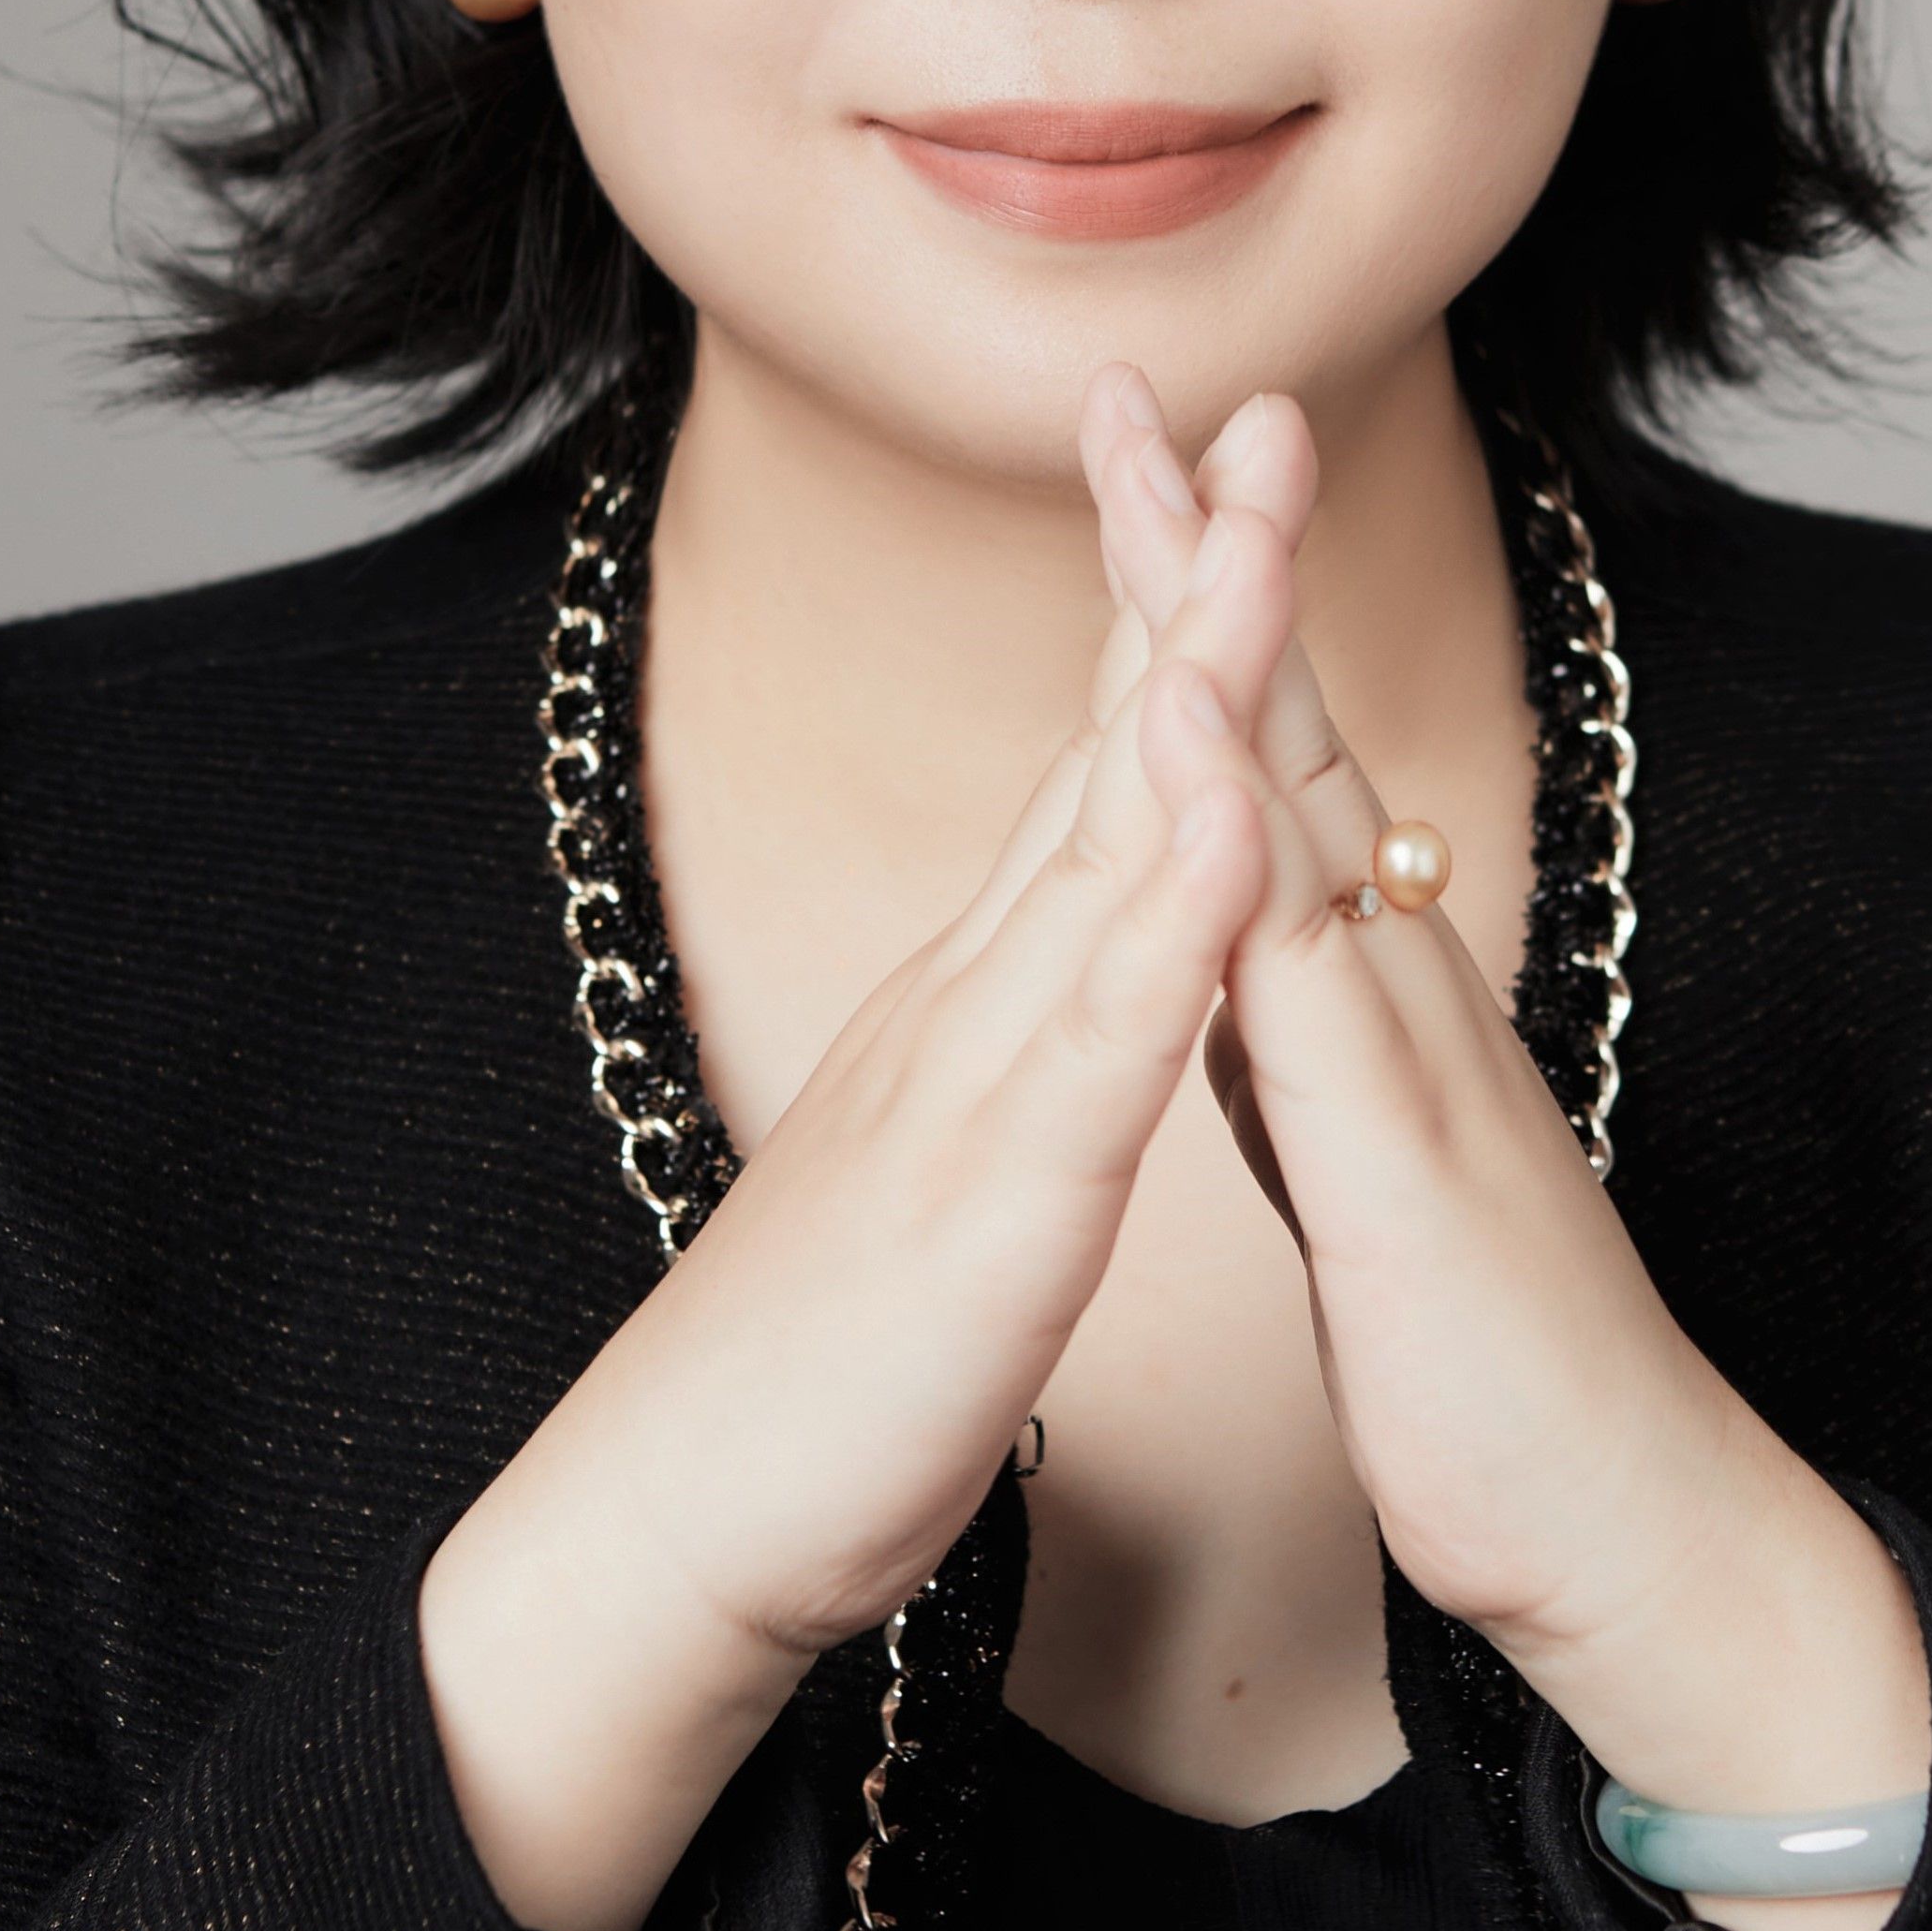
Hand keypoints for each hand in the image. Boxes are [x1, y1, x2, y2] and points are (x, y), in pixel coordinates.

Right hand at [418, 446, 1305, 1930]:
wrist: (668, 1529)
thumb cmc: (821, 1372)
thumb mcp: (949, 1174)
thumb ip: (1014, 1064)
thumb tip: (1072, 984)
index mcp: (983, 1004)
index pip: (1100, 770)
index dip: (1173, 617)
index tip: (1233, 474)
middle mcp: (973, 1002)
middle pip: (1108, 753)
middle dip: (1192, 570)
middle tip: (1264, 401)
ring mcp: (974, 1086)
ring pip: (1106, 850)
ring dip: (1191, 681)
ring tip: (1263, 531)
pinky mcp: (988, 1203)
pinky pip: (1098, 1037)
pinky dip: (1167, 912)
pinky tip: (1229, 812)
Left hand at [1081, 368, 1931, 1930]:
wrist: (1629, 1530)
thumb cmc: (1496, 1370)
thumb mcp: (1368, 1171)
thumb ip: (1312, 1056)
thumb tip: (1257, 974)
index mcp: (1365, 994)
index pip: (1268, 763)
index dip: (1198, 617)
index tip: (1132, 476)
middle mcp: (1399, 984)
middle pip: (1292, 726)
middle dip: (1218, 551)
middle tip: (1154, 383)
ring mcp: (1412, 1054)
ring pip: (1310, 804)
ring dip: (1241, 638)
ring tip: (1180, 481)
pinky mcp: (1406, 1155)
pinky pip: (1310, 977)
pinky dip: (1248, 849)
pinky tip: (1200, 751)